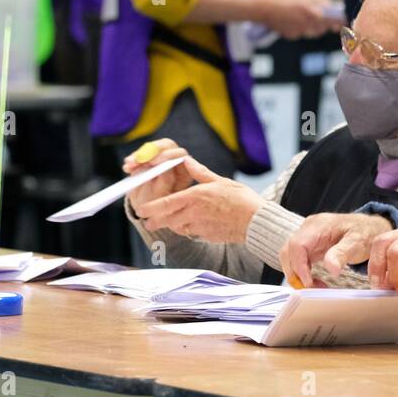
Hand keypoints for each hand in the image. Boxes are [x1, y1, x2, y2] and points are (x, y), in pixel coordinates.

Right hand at [123, 139, 192, 215]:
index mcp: (185, 171)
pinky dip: (133, 160)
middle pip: (167, 145)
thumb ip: (166, 184)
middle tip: (137, 160)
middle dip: (150, 151)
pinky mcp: (150, 158)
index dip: (167, 155)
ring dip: (139, 155)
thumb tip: (166, 170)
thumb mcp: (163, 198)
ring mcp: (163, 158)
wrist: (149, 212)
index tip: (152, 162)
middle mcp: (177, 161)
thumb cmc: (160, 207)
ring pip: (152, 148)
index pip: (180, 155)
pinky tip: (126, 168)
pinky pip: (141, 154)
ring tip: (128, 165)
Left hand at [136, 159, 263, 243]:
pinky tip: (193, 225)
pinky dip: (189, 229)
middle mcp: (193, 213)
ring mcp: (199, 227)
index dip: (151, 209)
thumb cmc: (241, 199)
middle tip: (148, 222)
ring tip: (168, 223)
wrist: (256, 221)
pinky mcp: (206, 236)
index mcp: (195, 197)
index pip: (165, 203)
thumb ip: (200, 173)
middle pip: (166, 219)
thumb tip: (187, 161)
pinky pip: (192, 233)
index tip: (142, 211)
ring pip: (178, 227)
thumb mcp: (221, 181)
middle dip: (155, 221)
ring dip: (172, 225)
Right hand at [255, 0, 341, 39]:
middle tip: (328, 22)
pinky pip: (302, 33)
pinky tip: (294, 22)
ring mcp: (300, 30)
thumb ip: (320, 3)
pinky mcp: (293, 35)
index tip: (343, 22)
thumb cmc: (287, 0)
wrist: (265, 9)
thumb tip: (333, 9)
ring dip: (314, 27)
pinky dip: (301, 29)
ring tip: (304, 18)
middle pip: (323, 27)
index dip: (339, 22)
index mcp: (312, 10)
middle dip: (326, 25)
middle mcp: (307, 22)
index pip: (331, 19)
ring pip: (314, 31)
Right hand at [279, 212, 392, 286]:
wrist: (370, 228)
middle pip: (288, 252)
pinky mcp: (309, 245)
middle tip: (311, 289)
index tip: (309, 283)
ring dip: (298, 275)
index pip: (297, 245)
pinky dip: (302, 273)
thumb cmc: (365, 233)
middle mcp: (308, 229)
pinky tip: (315, 281)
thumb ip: (342, 253)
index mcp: (318, 225)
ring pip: (290, 257)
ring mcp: (307, 236)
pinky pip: (298, 260)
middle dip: (295, 273)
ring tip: (316, 286)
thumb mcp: (358, 242)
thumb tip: (331, 270)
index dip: (298, 266)